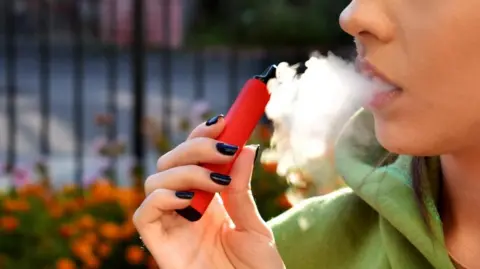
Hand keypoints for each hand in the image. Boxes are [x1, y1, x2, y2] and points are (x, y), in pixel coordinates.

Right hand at [133, 115, 284, 268]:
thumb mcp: (254, 226)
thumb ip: (243, 189)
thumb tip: (246, 148)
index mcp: (208, 200)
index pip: (193, 157)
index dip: (202, 136)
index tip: (224, 120)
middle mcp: (185, 208)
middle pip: (170, 161)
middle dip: (195, 147)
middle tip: (223, 148)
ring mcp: (171, 224)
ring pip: (155, 180)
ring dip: (185, 170)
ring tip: (217, 181)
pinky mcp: (159, 244)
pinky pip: (144, 213)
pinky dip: (163, 197)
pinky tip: (191, 199)